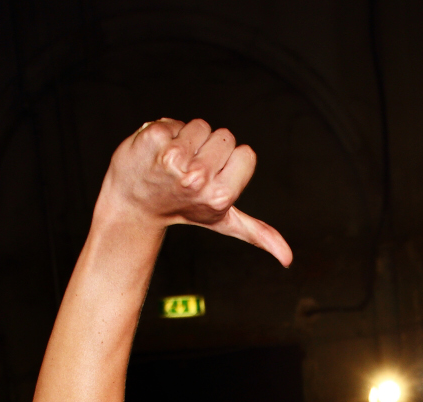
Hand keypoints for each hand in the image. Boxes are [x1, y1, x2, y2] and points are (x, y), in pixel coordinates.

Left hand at [98, 118, 291, 264]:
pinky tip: (158, 153)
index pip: (246, 153)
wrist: (135, 204)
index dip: (231, 162)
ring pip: (201, 126)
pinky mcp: (155, 139)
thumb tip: (287, 260)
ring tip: (174, 162)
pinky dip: (167, 131)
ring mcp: (175, 158)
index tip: (213, 178)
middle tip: (190, 171)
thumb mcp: (222, 221)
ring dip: (188, 139)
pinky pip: (175, 121)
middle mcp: (198, 179)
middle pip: (225, 136)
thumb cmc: (182, 209)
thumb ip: (257, 233)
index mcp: (220, 196)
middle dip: (210, 149)